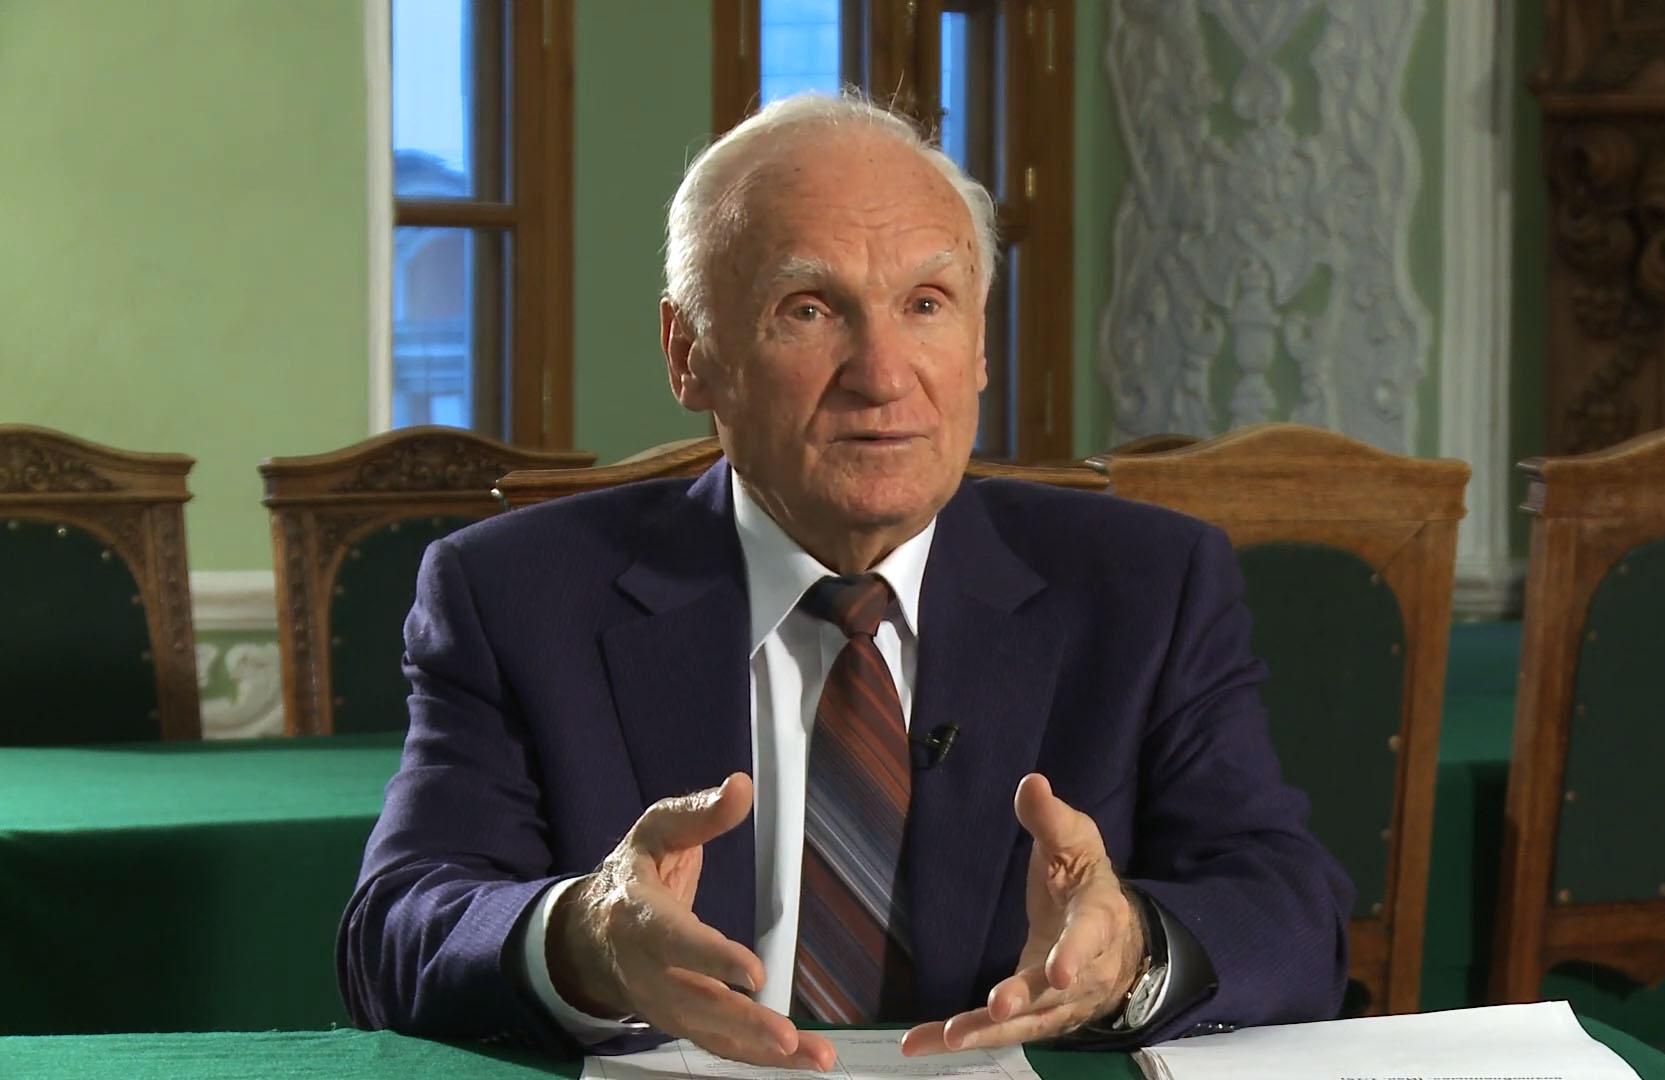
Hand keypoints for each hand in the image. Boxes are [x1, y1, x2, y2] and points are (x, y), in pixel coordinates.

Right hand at [549, 773, 835, 1069]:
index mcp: (640, 918)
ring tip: (815, 1056)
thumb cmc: (634, 875)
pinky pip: (721, 1046)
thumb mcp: (656, 831)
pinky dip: (760, 1058)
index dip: (712, 959)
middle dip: (742, 1022)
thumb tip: (741, 786)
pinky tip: (804, 1059)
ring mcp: (664, 1005)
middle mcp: (649, 971)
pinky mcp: (682, 1022)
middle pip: (696, 1004)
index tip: (753, 973)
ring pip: (713, 1035)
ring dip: (762, 1050)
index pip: (676, 943)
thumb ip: (698, 814)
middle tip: (787, 1036)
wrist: (589, 935)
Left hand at [901, 773, 1145, 1054]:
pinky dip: (959, 1038)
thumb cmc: (1086, 881)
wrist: (1116, 938)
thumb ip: (1051, 818)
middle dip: (1025, 1000)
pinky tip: (917, 1045)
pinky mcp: (1032, 1018)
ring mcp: (1058, 1003)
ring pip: (1025, 1023)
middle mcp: (1082, 972)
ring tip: (950, 1037)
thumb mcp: (1076, 842)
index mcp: (1096, 922)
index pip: (1088, 939)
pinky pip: (996, 1032)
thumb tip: (1031, 781)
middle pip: (1054, 994)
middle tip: (999, 1008)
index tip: (1057, 971)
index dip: (1074, 955)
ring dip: (987, 1031)